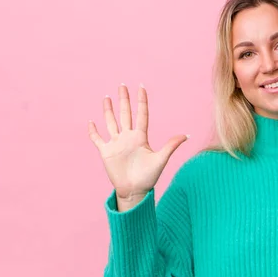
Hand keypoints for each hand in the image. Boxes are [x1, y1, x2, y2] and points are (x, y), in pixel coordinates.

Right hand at [88, 83, 188, 209]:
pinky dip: (93, 131)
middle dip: (124, 100)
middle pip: (125, 114)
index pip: (141, 114)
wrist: (135, 191)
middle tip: (122, 85)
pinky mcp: (106, 152)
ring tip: (107, 97)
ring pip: (111, 122)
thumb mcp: (161, 159)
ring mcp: (116, 144)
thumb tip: (186, 135)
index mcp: (141, 137)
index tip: (141, 86)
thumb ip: (171, 146)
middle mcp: (128, 137)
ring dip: (108, 110)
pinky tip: (91, 121)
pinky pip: (98, 139)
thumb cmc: (149, 177)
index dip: (141, 101)